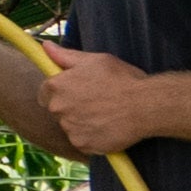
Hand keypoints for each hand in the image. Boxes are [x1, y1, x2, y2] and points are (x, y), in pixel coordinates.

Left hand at [34, 41, 168, 159]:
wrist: (145, 106)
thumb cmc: (121, 79)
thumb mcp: (95, 60)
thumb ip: (65, 56)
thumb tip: (46, 47)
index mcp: (57, 86)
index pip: (45, 92)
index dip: (59, 92)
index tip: (74, 91)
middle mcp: (58, 108)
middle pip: (56, 110)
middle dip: (70, 107)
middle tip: (94, 102)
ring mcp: (69, 128)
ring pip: (69, 126)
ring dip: (81, 122)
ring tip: (104, 114)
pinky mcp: (82, 144)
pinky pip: (81, 141)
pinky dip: (91, 137)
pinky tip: (106, 127)